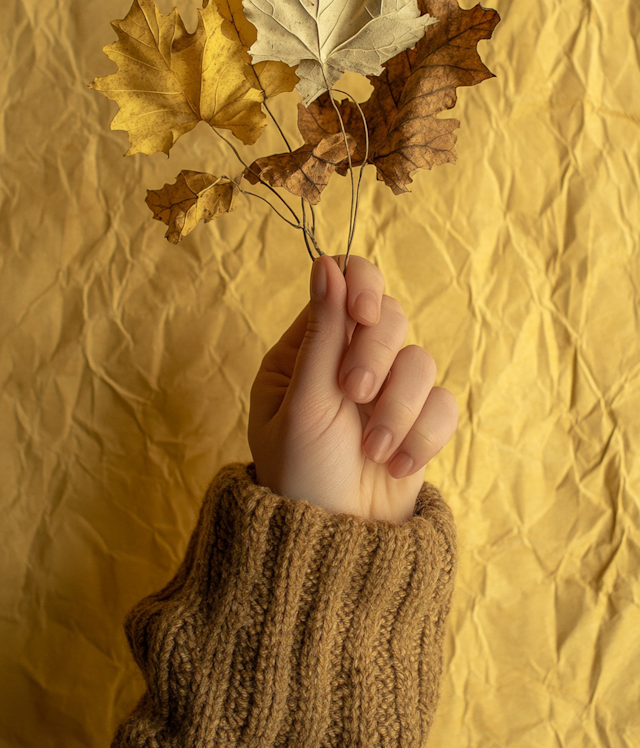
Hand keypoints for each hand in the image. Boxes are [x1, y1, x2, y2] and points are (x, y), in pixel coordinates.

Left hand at [247, 254, 458, 523]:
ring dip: (398, 408)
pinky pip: (443, 404)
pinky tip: (397, 467)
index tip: (362, 317)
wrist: (333, 552)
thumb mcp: (304, 403)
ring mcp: (387, 393)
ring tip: (372, 452)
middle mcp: (349, 362)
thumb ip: (323, 331)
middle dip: (378, 356)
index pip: (345, 281)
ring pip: (422, 360)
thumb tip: (327, 260)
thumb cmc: (300, 478)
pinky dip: (423, 435)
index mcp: (308, 349)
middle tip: (354, 396)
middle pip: (390, 315)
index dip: (364, 286)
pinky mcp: (418, 423)